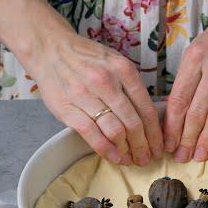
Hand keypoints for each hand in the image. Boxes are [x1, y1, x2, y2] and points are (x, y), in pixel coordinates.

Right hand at [28, 31, 163, 165]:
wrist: (49, 48)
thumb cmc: (85, 58)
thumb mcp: (115, 62)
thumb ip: (131, 86)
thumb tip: (149, 118)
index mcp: (123, 70)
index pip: (147, 109)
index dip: (156, 133)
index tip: (159, 147)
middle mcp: (106, 82)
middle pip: (134, 123)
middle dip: (144, 146)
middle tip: (146, 158)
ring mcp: (86, 95)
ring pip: (115, 131)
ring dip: (127, 150)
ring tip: (131, 159)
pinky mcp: (67, 108)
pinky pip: (92, 134)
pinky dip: (106, 149)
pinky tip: (114, 157)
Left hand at [163, 7, 207, 161]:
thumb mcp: (196, 51)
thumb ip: (186, 80)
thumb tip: (173, 115)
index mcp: (195, 59)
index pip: (179, 99)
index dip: (172, 126)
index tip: (168, 144)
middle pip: (197, 111)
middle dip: (187, 139)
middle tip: (182, 157)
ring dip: (207, 140)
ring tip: (199, 156)